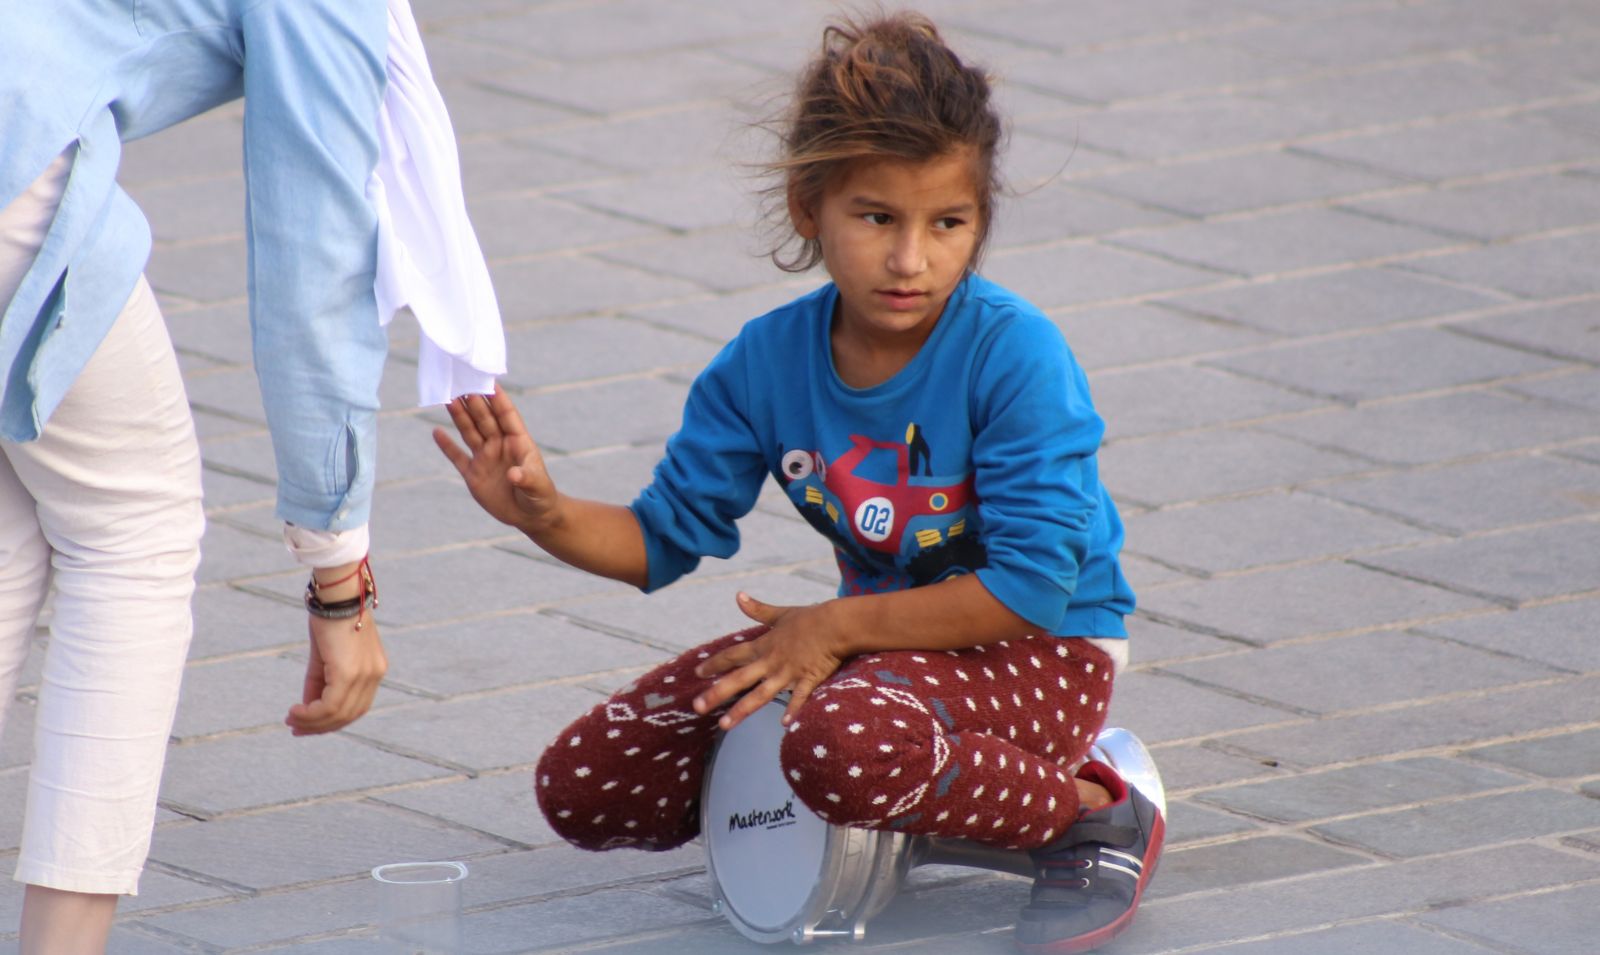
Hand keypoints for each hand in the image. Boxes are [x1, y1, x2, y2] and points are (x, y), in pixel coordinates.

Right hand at [286, 612, 386, 734]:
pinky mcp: (349, 673)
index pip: (356, 707)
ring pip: (338, 713)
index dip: (333, 720)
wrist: (336, 596)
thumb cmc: (329, 620)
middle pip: (349, 715)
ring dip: (312, 722)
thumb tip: (308, 707)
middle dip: (321, 726)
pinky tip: (296, 711)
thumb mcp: (324, 657)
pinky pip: (330, 705)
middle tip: (295, 728)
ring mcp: (365, 675)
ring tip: (292, 720)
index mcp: (374, 670)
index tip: (308, 725)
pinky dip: (311, 713)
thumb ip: (319, 683)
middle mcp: (374, 675)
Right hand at [433, 383, 557, 533]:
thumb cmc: (541, 497)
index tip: (489, 381)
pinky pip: (457, 456)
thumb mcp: (538, 488)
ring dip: (459, 416)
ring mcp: (485, 458)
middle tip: (462, 383)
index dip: (499, 399)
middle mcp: (500, 445)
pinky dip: (446, 445)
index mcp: (518, 442)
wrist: (532, 517)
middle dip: (474, 402)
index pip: (507, 416)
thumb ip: (527, 479)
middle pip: (485, 419)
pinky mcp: (473, 474)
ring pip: (469, 432)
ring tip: (448, 398)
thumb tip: (514, 474)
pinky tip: (436, 431)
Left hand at [691, 592, 847, 730]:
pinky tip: (785, 724)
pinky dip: (793, 710)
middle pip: (738, 679)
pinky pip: (799, 698)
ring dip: (741, 710)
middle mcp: (770, 661)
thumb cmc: (809, 618)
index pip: (733, 656)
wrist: (835, 623)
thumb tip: (739, 596)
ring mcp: (788, 673)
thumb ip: (758, 609)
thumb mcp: (780, 614)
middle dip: (716, 693)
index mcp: (764, 646)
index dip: (714, 664)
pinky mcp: (807, 679)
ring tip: (724, 724)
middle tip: (697, 707)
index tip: (697, 673)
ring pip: (760, 695)